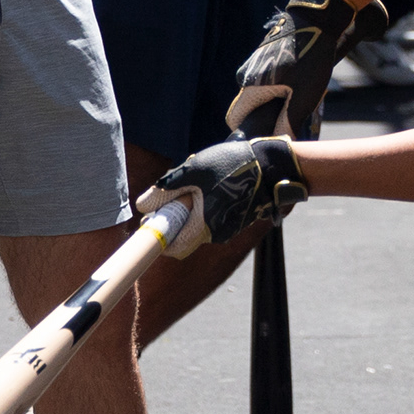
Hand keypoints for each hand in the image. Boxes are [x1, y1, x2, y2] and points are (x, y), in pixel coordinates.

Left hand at [136, 136, 307, 255]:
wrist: (272, 165)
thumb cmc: (232, 166)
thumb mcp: (193, 170)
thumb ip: (166, 189)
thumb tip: (142, 206)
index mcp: (204, 225)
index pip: (174, 249)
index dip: (160, 238)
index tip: (152, 221)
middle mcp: (216, 233)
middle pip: (184, 234)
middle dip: (174, 218)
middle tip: (171, 196)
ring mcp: (227, 228)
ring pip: (197, 224)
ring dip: (190, 209)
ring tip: (195, 183)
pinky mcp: (235, 219)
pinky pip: (211, 218)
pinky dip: (204, 206)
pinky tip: (211, 184)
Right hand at [224, 0, 359, 130]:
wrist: (315, 18)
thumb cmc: (310, 57)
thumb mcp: (304, 95)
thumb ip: (289, 121)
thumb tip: (282, 143)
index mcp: (250, 88)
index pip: (234, 119)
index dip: (248, 130)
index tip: (267, 134)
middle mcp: (246, 76)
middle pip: (247, 107)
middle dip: (264, 117)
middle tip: (288, 118)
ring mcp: (253, 63)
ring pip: (257, 92)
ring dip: (272, 100)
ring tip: (297, 97)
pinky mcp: (263, 55)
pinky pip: (263, 79)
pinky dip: (275, 86)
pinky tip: (297, 82)